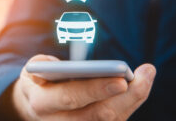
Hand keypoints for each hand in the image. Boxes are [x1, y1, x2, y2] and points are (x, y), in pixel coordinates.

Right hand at [12, 55, 155, 120]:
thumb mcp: (34, 67)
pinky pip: (114, 120)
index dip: (95, 89)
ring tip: (146, 75)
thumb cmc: (37, 80)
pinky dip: (129, 103)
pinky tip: (138, 86)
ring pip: (111, 120)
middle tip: (144, 75)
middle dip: (126, 96)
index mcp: (42, 102)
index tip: (120, 80)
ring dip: (133, 99)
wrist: (33, 104)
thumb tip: (83, 68)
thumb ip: (49, 63)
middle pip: (98, 115)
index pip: (70, 98)